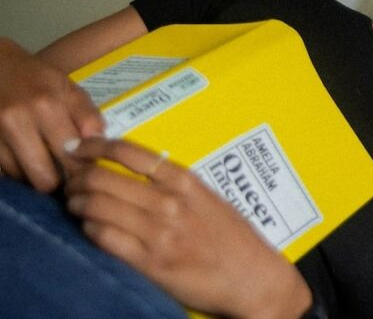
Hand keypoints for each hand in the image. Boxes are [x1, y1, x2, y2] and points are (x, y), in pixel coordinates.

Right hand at [0, 37, 104, 190]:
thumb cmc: (36, 78)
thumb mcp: (68, 88)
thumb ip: (87, 116)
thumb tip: (98, 145)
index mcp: (46, 107)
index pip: (70, 159)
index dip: (80, 171)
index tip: (85, 171)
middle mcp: (17, 122)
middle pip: (42, 179)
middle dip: (56, 181)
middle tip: (63, 173)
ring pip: (20, 178)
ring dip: (32, 175)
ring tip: (41, 161)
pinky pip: (1, 172)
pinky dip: (14, 170)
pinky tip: (22, 158)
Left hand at [64, 138, 311, 318]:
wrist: (252, 277)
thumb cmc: (231, 237)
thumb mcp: (208, 198)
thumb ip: (174, 185)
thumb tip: (131, 172)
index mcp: (186, 181)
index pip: (129, 151)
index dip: (94, 145)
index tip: (77, 146)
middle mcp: (170, 203)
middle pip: (103, 178)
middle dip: (77, 178)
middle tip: (71, 182)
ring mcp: (159, 233)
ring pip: (98, 207)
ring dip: (77, 204)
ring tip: (75, 205)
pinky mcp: (150, 263)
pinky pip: (104, 239)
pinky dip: (89, 230)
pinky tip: (91, 229)